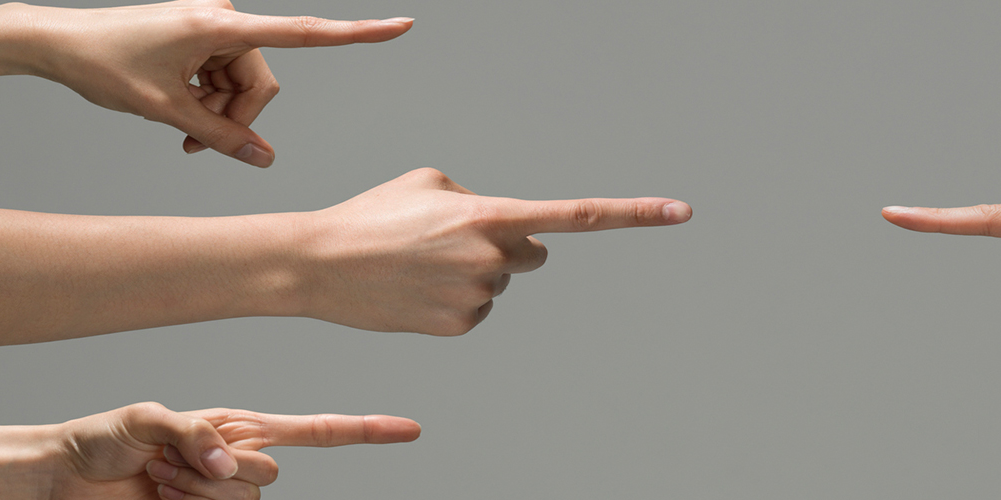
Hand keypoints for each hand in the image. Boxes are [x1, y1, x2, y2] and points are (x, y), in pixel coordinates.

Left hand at [17, 0, 413, 167]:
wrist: (56, 43)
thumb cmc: (104, 66)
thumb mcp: (166, 111)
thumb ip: (220, 138)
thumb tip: (264, 160)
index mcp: (220, 25)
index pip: (304, 32)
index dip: (357, 33)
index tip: (403, 25)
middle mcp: (223, 18)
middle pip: (263, 80)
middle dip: (236, 115)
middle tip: (194, 143)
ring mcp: (211, 26)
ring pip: (244, 83)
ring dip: (220, 111)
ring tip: (180, 131)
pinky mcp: (199, 34)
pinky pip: (224, 74)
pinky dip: (208, 99)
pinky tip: (178, 110)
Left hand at [52, 402, 420, 499]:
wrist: (65, 477)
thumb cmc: (102, 437)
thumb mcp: (147, 418)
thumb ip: (195, 433)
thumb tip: (229, 461)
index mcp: (239, 428)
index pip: (316, 431)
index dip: (364, 432)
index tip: (409, 430)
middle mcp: (238, 462)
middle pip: (268, 479)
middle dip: (216, 472)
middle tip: (169, 460)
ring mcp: (219, 496)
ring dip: (193, 492)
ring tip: (157, 478)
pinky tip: (157, 496)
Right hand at [294, 168, 692, 335]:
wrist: (319, 263)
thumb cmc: (376, 215)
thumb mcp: (431, 183)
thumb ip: (484, 199)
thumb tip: (512, 233)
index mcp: (491, 214)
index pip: (578, 217)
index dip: (634, 214)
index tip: (681, 212)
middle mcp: (493, 257)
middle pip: (534, 254)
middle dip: (510, 247)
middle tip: (454, 241)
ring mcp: (478, 295)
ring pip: (502, 283)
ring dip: (474, 273)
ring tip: (422, 264)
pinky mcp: (461, 325)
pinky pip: (480, 310)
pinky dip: (457, 300)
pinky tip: (419, 290)